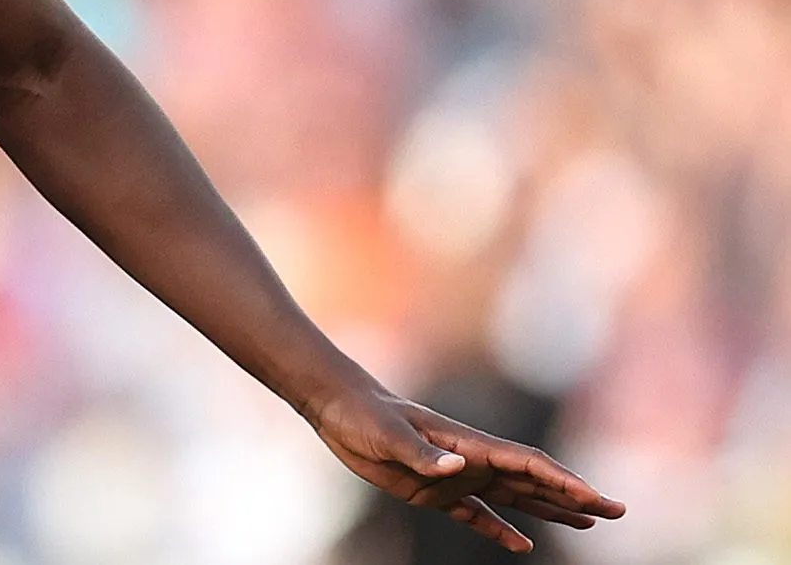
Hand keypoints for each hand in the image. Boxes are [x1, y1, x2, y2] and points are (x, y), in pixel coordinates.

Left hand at [310, 387, 625, 552]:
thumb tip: (459, 469)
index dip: (562, 481)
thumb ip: (423, 454)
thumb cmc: (365, 415)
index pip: (527, 464)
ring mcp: (457, 476)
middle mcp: (472, 461)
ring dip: (551, 510)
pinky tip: (523, 546)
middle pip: (534, 481)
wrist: (339, 409)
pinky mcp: (435, 492)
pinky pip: (478, 516)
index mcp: (469, 445)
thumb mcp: (389, 436)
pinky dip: (500, 531)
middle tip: (616, 511)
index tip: (595, 498)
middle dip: (575, 496)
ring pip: (516, 498)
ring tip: (589, 525)